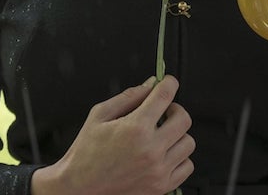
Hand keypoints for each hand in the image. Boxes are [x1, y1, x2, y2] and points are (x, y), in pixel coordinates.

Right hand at [30, 76, 193, 194]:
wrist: (78, 188)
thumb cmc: (86, 153)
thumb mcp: (100, 115)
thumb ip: (129, 97)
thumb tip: (150, 84)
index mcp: (135, 128)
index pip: (165, 96)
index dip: (169, 83)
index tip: (168, 83)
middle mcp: (151, 150)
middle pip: (183, 118)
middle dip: (174, 108)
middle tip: (163, 110)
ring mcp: (158, 170)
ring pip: (188, 142)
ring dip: (177, 134)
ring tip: (161, 135)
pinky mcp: (161, 186)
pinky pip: (187, 166)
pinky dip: (179, 158)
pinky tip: (164, 154)